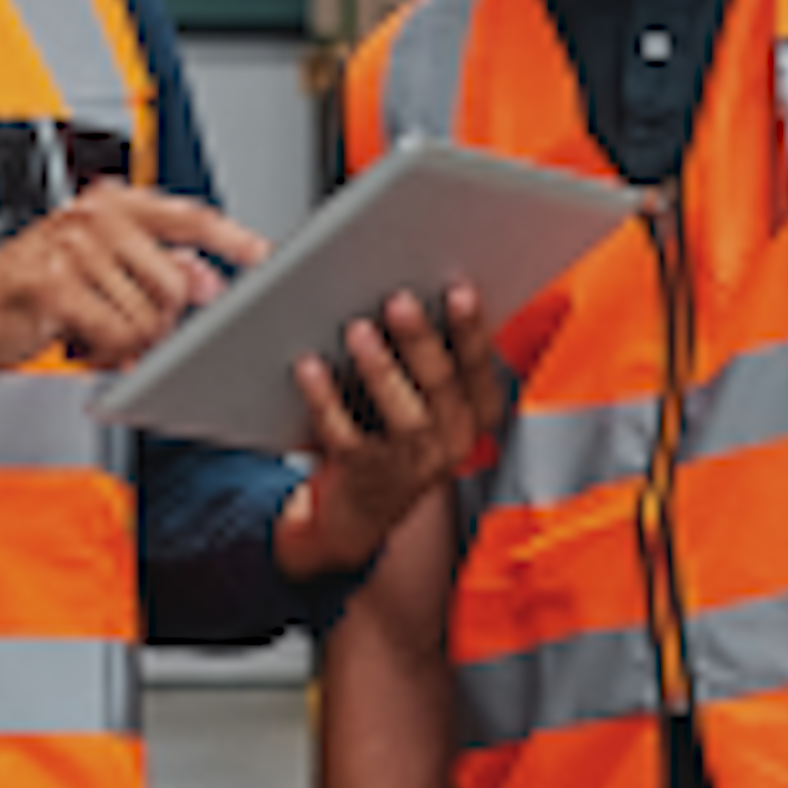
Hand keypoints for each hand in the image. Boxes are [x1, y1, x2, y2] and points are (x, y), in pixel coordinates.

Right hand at [0, 182, 265, 378]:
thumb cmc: (26, 291)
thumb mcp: (96, 270)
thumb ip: (154, 266)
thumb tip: (208, 279)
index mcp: (108, 204)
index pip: (188, 216)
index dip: (232, 239)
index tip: (266, 256)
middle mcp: (93, 217)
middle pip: (177, 283)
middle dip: (163, 322)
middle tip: (128, 329)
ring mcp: (73, 248)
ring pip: (150, 316)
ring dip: (129, 341)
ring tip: (95, 332)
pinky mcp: (56, 286)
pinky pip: (117, 335)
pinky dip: (106, 353)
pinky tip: (83, 343)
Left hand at [277, 283, 507, 583]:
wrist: (362, 508)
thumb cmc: (389, 424)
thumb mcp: (419, 386)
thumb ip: (419, 338)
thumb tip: (397, 279)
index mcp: (475, 407)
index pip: (478, 363)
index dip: (471, 327)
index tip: (460, 290)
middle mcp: (454, 437)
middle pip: (443, 383)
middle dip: (421, 339)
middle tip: (398, 300)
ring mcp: (415, 462)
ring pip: (404, 414)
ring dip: (380, 369)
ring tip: (357, 331)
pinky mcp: (369, 476)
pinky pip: (348, 437)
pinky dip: (327, 402)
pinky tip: (309, 368)